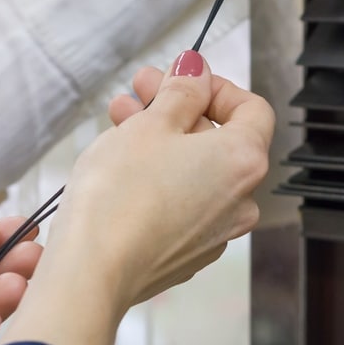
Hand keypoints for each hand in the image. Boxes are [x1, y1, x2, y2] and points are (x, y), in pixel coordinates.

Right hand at [1, 50, 273, 344]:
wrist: (92, 272)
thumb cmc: (119, 197)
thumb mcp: (150, 124)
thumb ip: (181, 91)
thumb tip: (196, 72)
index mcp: (243, 161)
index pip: (251, 109)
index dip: (214, 86)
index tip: (179, 79)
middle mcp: (241, 201)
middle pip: (220, 141)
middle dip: (178, 111)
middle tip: (138, 93)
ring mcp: (215, 233)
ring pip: (197, 174)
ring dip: (163, 143)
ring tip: (119, 124)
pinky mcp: (186, 255)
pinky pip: (182, 206)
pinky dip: (160, 181)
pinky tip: (123, 170)